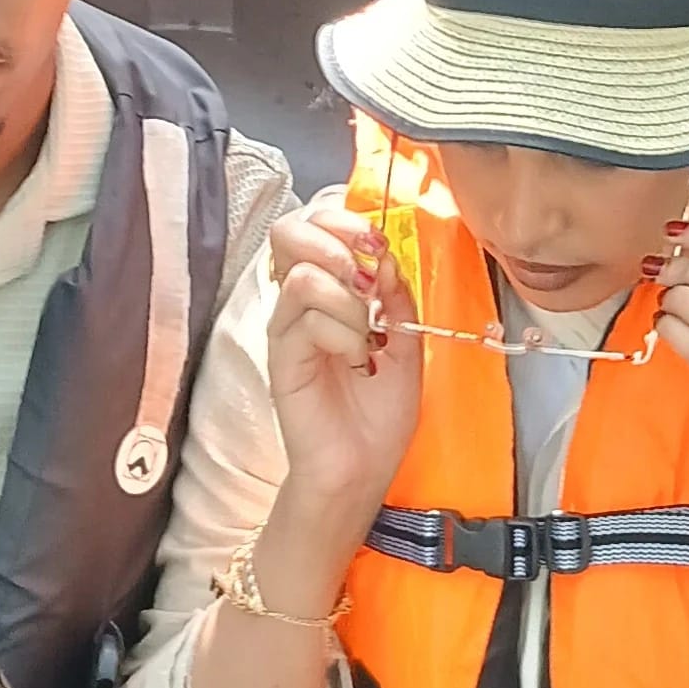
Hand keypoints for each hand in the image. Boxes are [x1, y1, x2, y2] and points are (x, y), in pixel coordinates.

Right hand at [265, 201, 424, 515]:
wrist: (364, 466)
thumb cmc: (380, 411)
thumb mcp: (407, 341)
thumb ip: (397, 296)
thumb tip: (384, 256)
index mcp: (330, 289)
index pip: (315, 223)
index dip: (345, 220)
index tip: (378, 246)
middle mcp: (301, 302)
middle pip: (289, 231)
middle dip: (337, 242)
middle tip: (368, 280)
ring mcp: (287, 328)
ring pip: (302, 275)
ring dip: (348, 300)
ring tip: (367, 336)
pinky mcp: (281, 358)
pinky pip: (304, 318)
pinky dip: (342, 332)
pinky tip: (357, 360)